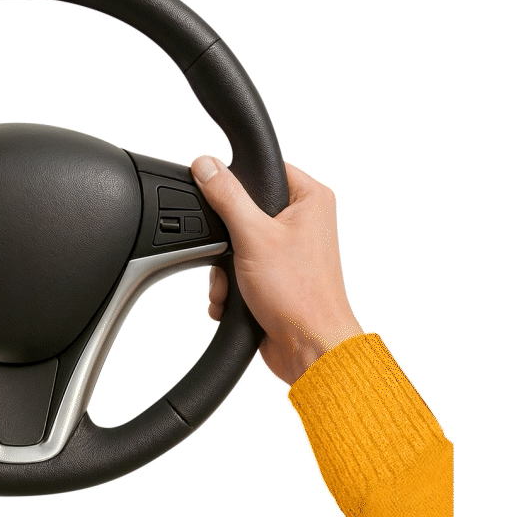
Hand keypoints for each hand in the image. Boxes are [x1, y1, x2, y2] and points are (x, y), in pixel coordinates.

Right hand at [191, 156, 362, 386]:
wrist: (310, 351)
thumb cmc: (301, 297)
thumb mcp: (253, 236)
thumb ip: (227, 196)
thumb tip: (206, 165)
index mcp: (309, 199)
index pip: (263, 169)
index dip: (236, 182)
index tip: (218, 197)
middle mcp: (303, 220)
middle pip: (243, 207)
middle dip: (226, 238)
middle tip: (230, 252)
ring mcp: (290, 248)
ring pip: (237, 239)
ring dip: (224, 266)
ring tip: (231, 284)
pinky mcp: (277, 273)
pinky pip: (240, 264)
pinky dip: (230, 282)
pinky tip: (234, 298)